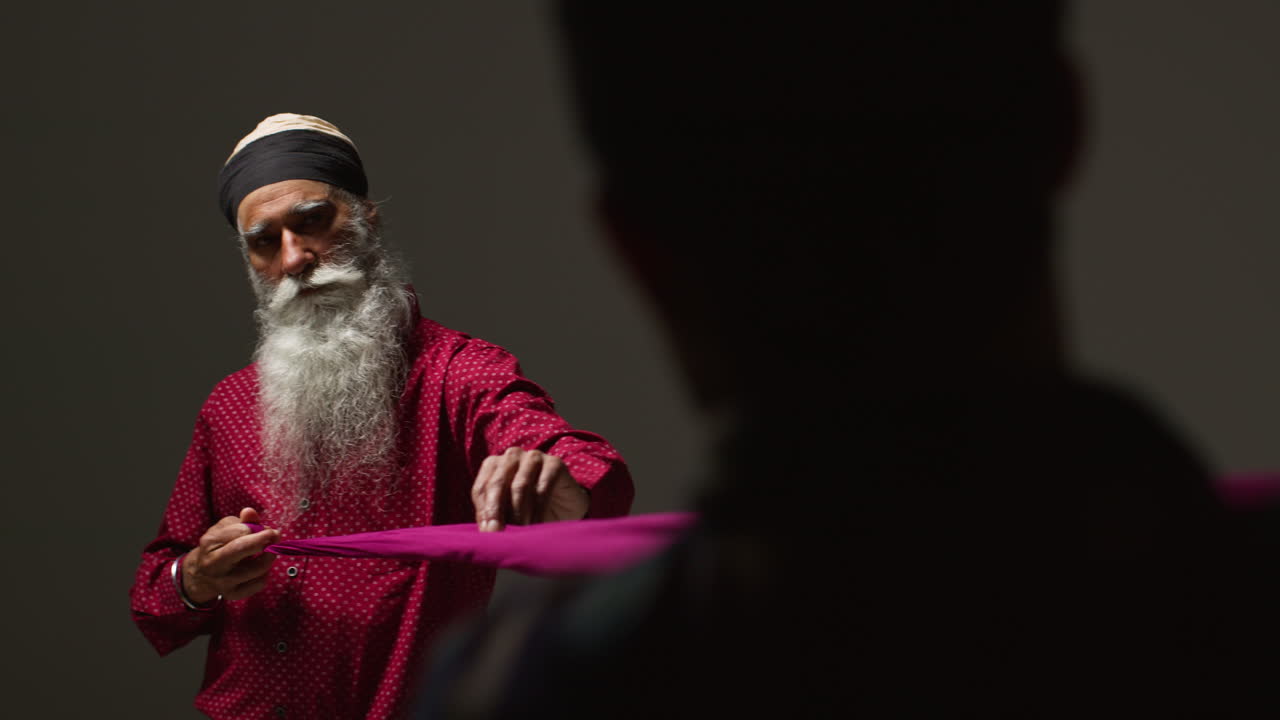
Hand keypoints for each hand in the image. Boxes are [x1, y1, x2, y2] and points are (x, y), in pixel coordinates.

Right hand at [182, 508, 279, 604]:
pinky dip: (265, 574)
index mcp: (210, 543)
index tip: (268, 528)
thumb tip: (250, 512)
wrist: (201, 575)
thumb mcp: (224, 529)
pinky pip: (259, 583)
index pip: (238, 532)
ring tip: (269, 551)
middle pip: (242, 549)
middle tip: (275, 535)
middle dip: (263, 540)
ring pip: (257, 568)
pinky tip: (260, 568)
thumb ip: (241, 521)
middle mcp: (214, 564)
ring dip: (269, 557)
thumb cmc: (218, 546)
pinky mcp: (233, 594)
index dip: (257, 528)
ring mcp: (223, 582)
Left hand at [472, 447, 589, 531]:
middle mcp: (511, 456)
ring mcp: (534, 457)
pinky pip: (543, 488)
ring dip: (518, 513)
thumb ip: (494, 517)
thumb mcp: (508, 513)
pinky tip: (537, 526)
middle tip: (497, 534)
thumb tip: (484, 532)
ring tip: (519, 533)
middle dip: (495, 511)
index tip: (486, 535)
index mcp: (494, 465)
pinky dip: (538, 510)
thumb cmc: (530, 510)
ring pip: (520, 486)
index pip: (481, 488)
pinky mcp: (554, 463)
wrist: (566, 507)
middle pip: (498, 483)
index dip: (483, 512)